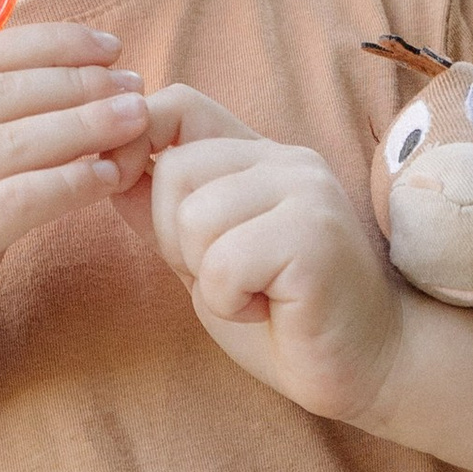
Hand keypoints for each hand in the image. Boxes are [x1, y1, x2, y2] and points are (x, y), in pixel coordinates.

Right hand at [0, 23, 149, 391]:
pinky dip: (68, 184)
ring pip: (14, 142)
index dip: (52, 44)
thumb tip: (64, 76)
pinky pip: (18, 201)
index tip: (109, 47)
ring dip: (85, 125)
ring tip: (136, 121)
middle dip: (78, 82)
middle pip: (2, 93)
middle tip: (134, 86)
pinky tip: (106, 177)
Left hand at [129, 86, 406, 423]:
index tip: (125, 189)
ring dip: (207, 278)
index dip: (134, 140)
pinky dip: (229, 301)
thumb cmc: (287, 316)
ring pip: (194, 219)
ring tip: (254, 294)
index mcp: (259, 156)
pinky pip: (224, 263)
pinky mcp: (314, 236)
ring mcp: (306, 192)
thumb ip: (164, 211)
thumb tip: (103, 166)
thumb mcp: (207, 256)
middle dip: (174, 240)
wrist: (369, 366)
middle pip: (173, 171)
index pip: (178, 105)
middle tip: (226, 277)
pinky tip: (268, 310)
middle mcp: (287, 160)